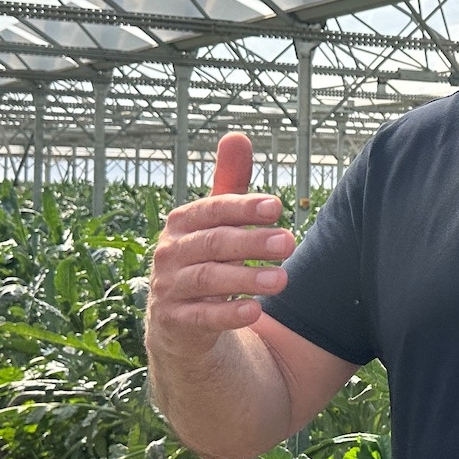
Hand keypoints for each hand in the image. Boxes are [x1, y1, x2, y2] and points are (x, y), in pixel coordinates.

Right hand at [145, 133, 296, 363]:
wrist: (179, 323)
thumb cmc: (205, 259)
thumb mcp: (216, 223)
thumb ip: (229, 184)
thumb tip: (236, 135)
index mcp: (182, 223)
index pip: (213, 209)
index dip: (243, 207)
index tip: (277, 207)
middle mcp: (170, 253)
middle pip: (213, 243)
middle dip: (251, 242)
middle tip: (290, 243)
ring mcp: (169, 288)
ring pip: (208, 279)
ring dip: (246, 277)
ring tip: (282, 279)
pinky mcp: (175, 323)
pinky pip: (202, 317)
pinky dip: (228, 314)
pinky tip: (256, 310)